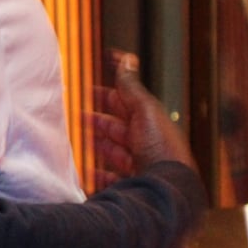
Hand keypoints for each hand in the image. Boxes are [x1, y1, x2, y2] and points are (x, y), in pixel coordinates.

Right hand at [90, 50, 194, 188]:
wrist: (169, 189)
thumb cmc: (162, 149)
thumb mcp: (145, 110)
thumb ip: (131, 87)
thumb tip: (126, 58)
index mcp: (150, 121)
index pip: (125, 103)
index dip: (107, 94)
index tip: (89, 89)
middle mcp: (146, 142)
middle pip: (118, 127)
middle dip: (99, 120)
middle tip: (79, 114)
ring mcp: (140, 163)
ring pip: (114, 151)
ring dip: (98, 144)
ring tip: (80, 140)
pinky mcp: (133, 183)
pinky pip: (112, 176)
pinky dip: (100, 172)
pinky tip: (90, 169)